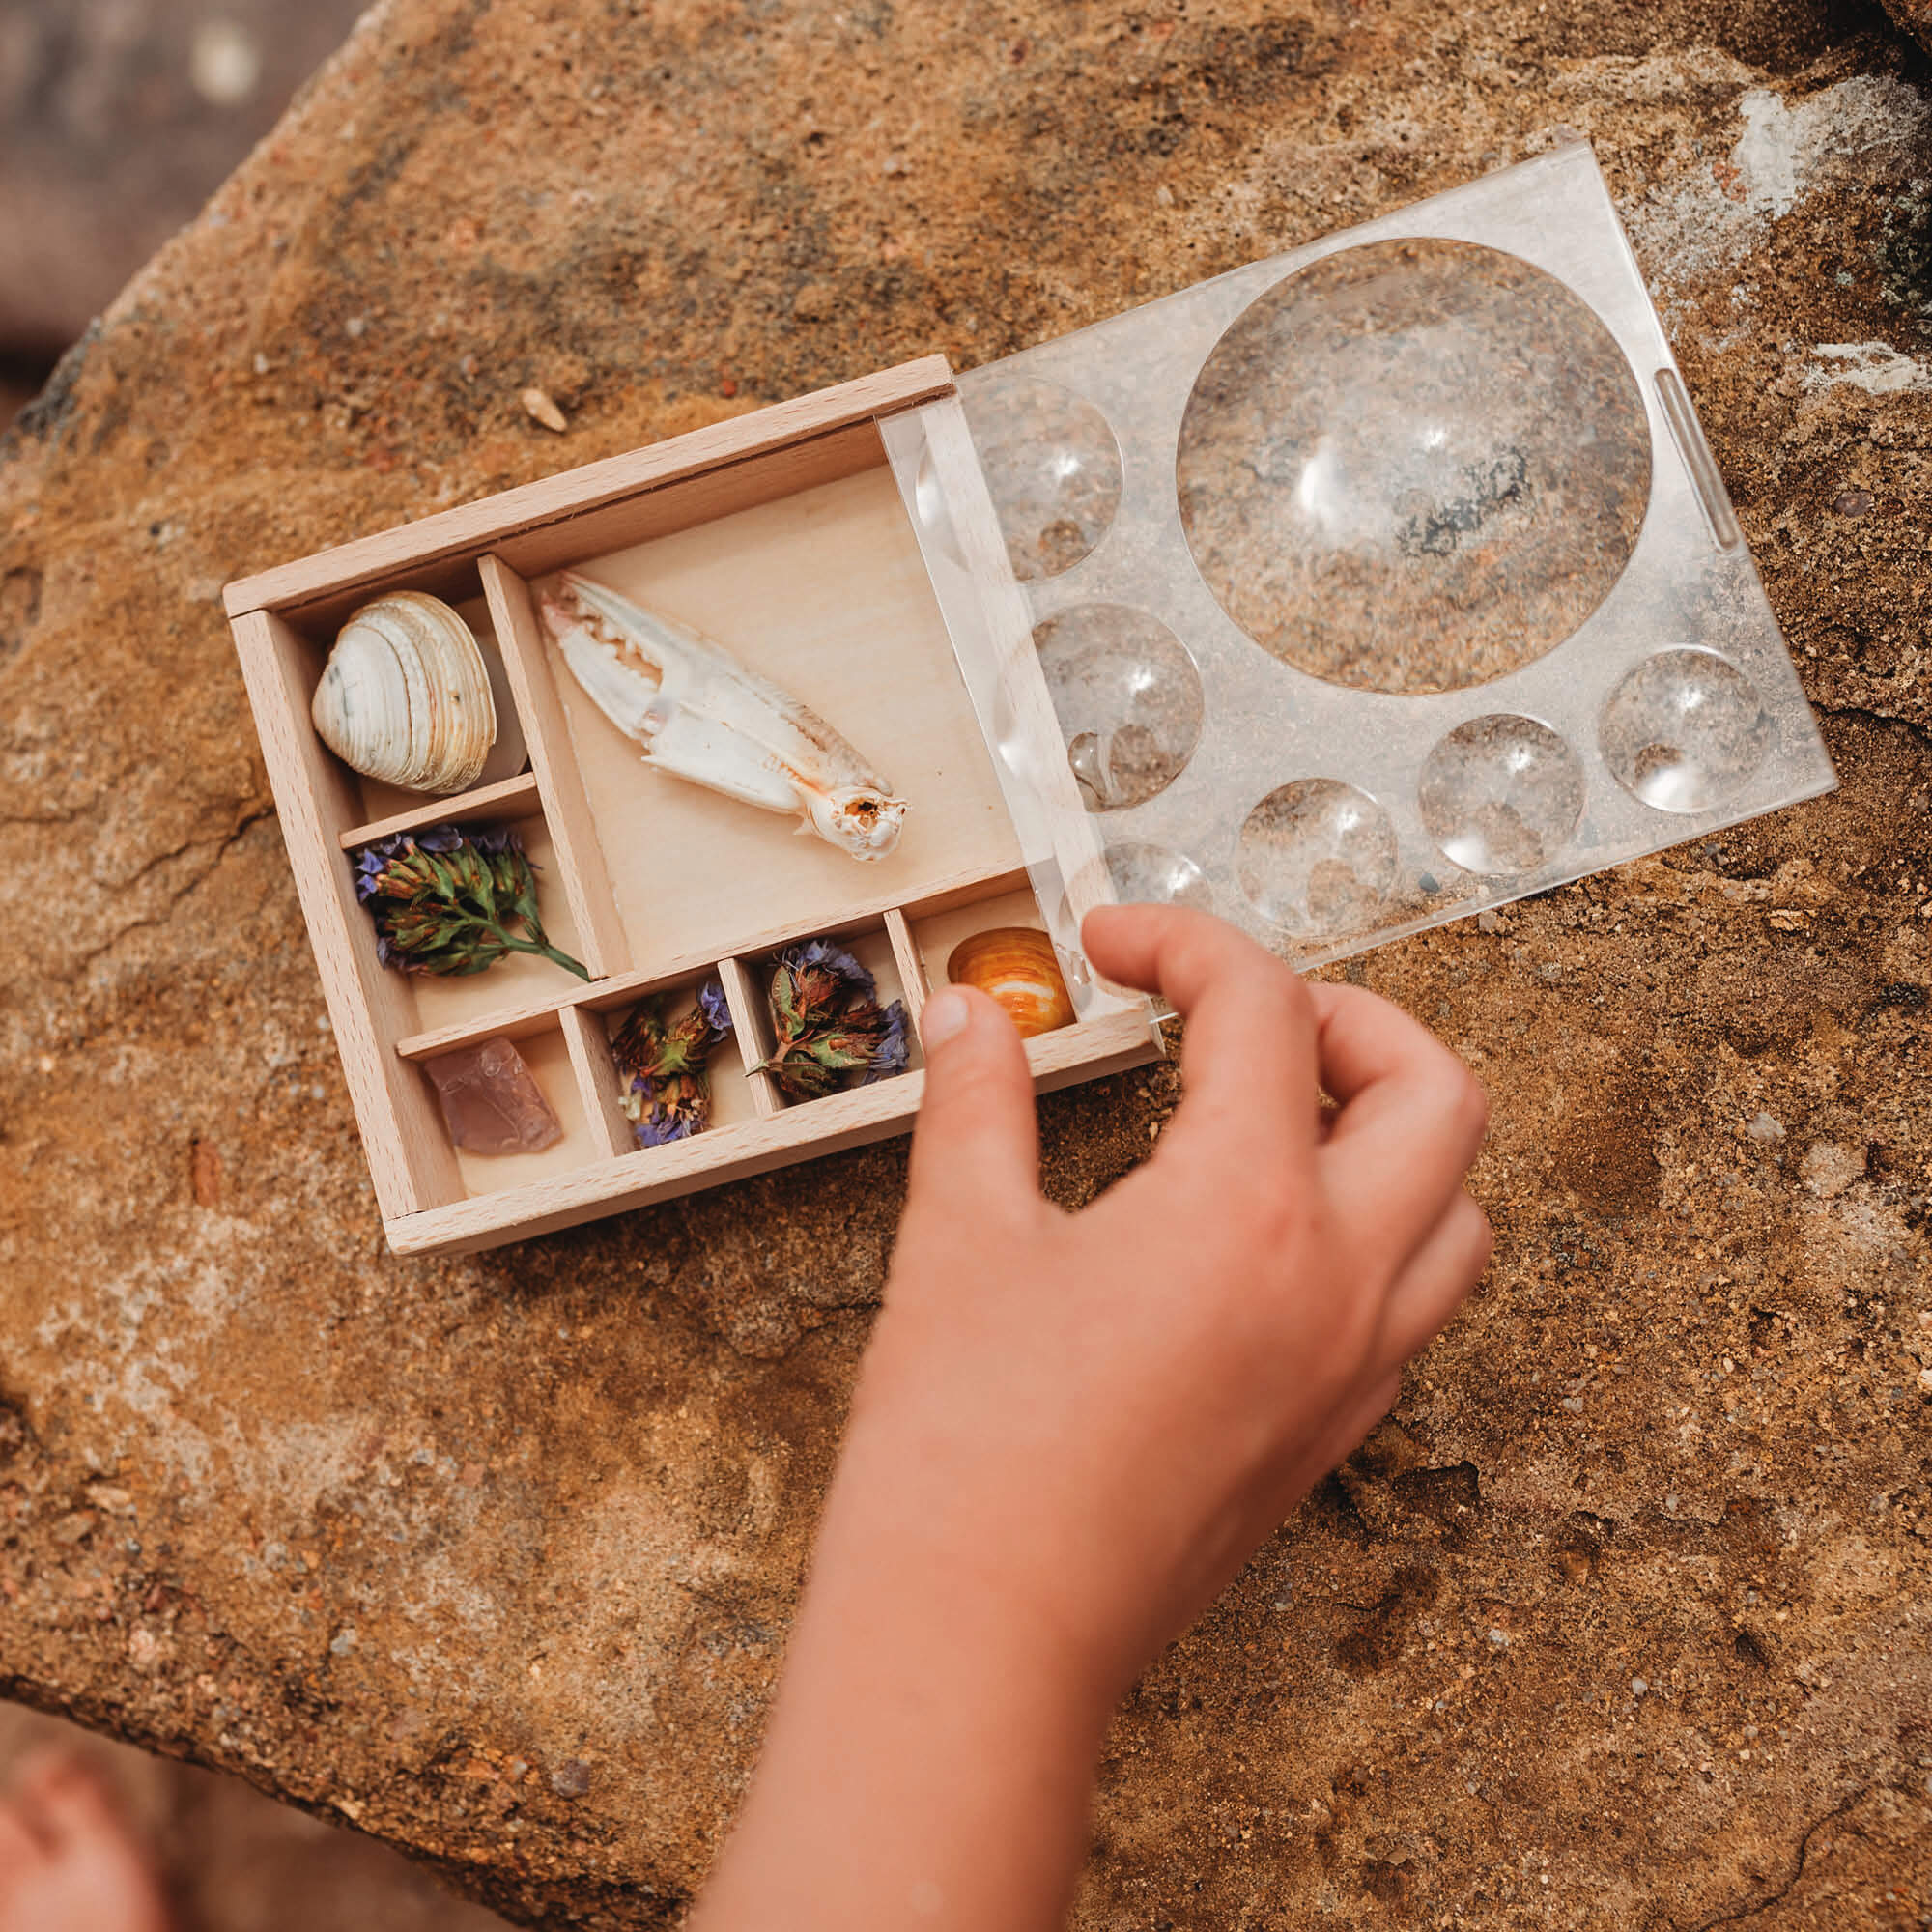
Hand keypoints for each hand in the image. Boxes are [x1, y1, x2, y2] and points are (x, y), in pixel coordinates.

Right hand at [695, 905, 1489, 1931]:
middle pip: (1436, 1091)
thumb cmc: (966, 1453)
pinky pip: (1417, 1299)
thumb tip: (974, 1018)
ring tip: (1278, 1111)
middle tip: (1239, 1014)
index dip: (1184, 942)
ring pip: (1457, 1205)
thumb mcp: (961, 1240)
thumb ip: (980, 1102)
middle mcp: (1338, 1283)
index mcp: (1247, 1209)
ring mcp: (1353, 1370)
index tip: (1111, 943)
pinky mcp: (1332, 1435)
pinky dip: (1378, 1227)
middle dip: (1350, 1017)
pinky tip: (1264, 1232)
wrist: (982, 1642)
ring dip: (1393, 1127)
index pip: (1266, 1009)